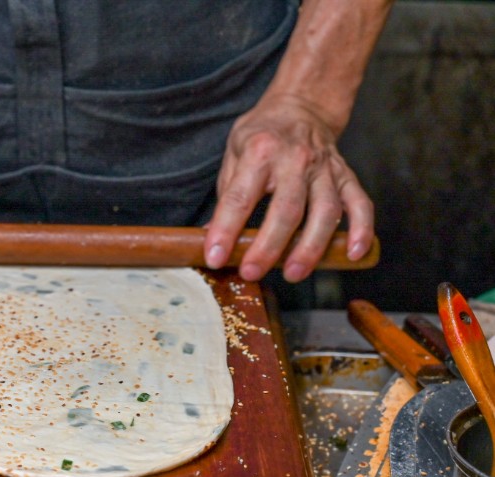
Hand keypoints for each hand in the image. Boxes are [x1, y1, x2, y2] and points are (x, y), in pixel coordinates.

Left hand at [203, 93, 374, 282]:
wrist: (301, 106)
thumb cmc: (262, 135)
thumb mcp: (233, 154)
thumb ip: (227, 196)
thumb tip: (212, 238)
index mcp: (260, 153)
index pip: (239, 197)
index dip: (225, 230)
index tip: (215, 257)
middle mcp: (295, 159)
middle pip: (286, 210)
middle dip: (268, 247)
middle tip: (252, 272)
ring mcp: (325, 168)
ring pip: (325, 211)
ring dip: (310, 247)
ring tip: (294, 273)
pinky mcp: (346, 176)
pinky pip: (360, 203)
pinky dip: (362, 230)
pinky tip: (354, 253)